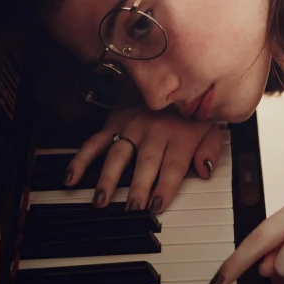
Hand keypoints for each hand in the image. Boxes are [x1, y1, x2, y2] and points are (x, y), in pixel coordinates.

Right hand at [64, 107, 225, 212]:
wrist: (171, 75)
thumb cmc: (189, 112)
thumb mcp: (210, 127)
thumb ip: (210, 150)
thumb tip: (206, 170)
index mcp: (180, 134)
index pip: (172, 166)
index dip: (165, 187)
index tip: (158, 206)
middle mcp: (154, 131)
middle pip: (146, 162)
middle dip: (138, 187)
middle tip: (132, 208)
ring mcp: (132, 127)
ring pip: (118, 155)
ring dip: (109, 178)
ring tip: (101, 200)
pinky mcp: (115, 123)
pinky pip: (96, 142)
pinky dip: (82, 159)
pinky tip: (72, 177)